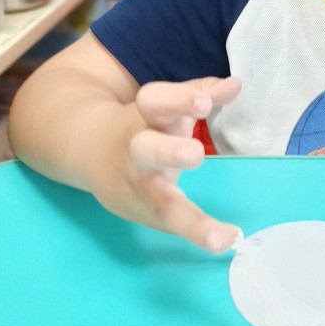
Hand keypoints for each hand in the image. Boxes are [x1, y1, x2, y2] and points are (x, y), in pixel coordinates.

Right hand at [94, 75, 241, 253]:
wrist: (88, 149)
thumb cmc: (144, 124)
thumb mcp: (164, 104)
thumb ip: (196, 94)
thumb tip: (235, 85)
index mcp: (145, 116)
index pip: (155, 101)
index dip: (179, 100)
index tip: (205, 103)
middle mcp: (138, 150)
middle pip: (146, 149)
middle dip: (167, 152)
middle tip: (195, 154)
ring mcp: (140, 185)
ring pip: (157, 201)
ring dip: (187, 218)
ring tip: (217, 236)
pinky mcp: (146, 211)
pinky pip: (170, 223)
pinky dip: (196, 233)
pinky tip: (225, 240)